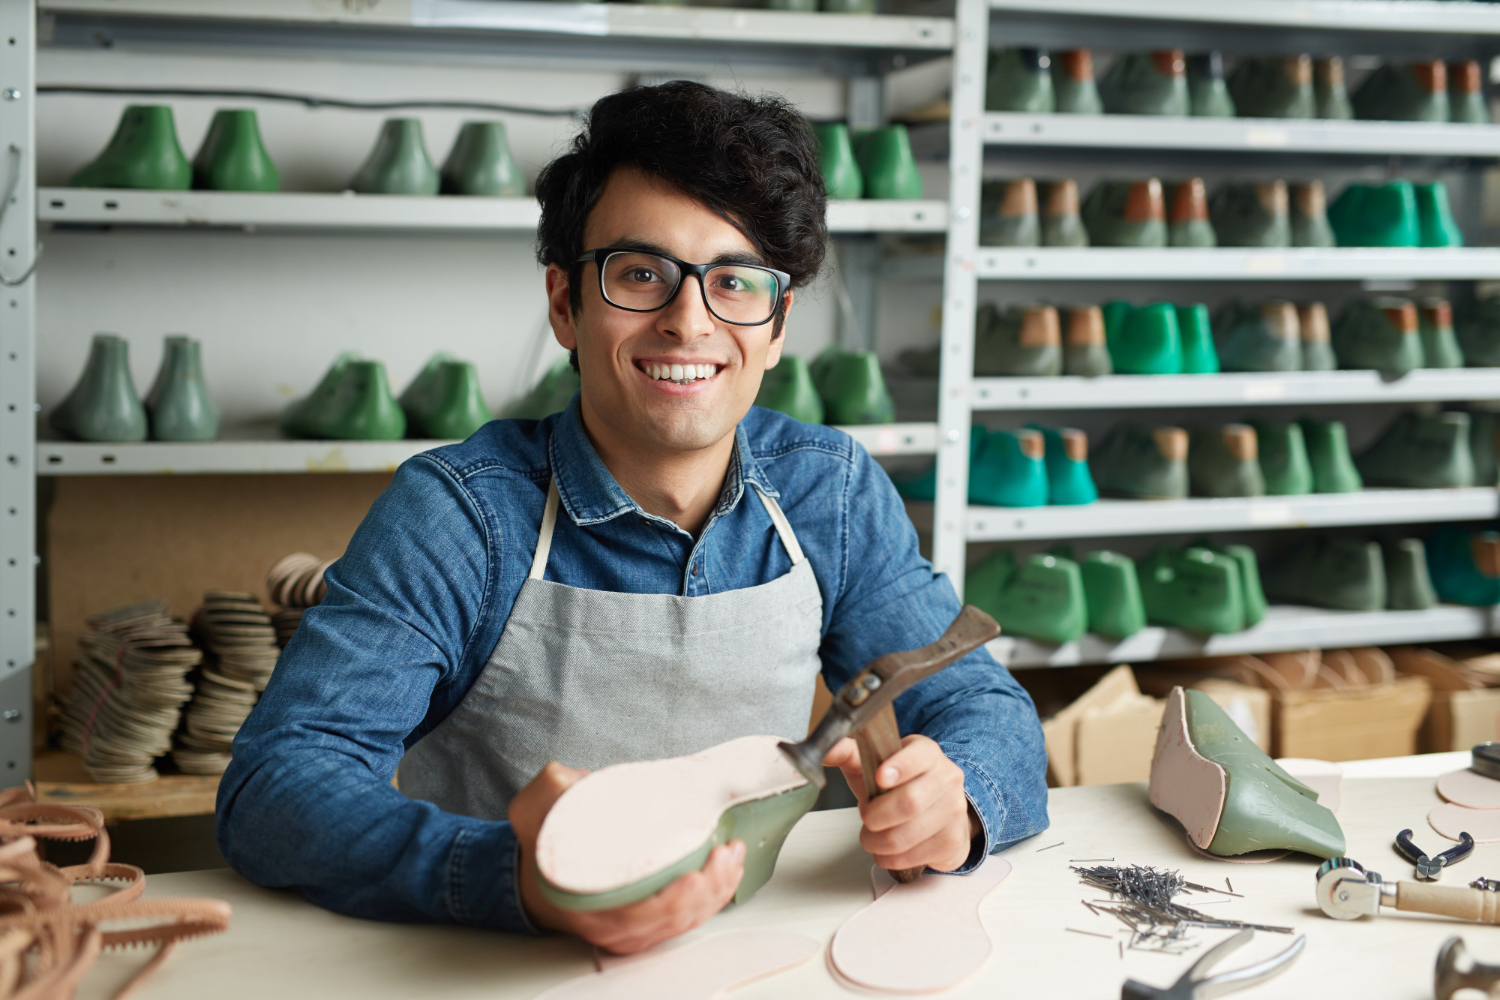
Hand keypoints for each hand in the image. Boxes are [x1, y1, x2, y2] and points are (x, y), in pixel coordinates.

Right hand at [510, 761, 746, 954]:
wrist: (535, 872)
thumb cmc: (540, 845)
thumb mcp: (532, 810)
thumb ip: (553, 789)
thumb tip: (578, 779)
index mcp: (585, 905)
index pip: (636, 917)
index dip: (670, 902)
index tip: (694, 877)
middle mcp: (612, 925)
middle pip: (671, 919)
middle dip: (708, 889)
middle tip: (725, 855)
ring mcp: (632, 927)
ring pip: (683, 921)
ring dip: (716, 892)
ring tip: (733, 857)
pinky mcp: (647, 921)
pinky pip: (685, 918)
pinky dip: (711, 899)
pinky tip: (727, 874)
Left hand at [823, 735, 976, 873]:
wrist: (936, 810)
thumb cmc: (899, 785)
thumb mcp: (873, 765)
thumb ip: (848, 754)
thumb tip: (824, 749)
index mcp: (927, 753)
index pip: (919, 755)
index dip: (900, 766)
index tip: (881, 777)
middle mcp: (946, 779)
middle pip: (909, 802)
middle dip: (875, 816)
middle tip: (866, 817)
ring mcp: (954, 811)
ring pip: (906, 836)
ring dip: (876, 842)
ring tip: (871, 836)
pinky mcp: (952, 841)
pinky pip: (912, 857)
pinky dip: (889, 858)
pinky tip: (887, 848)